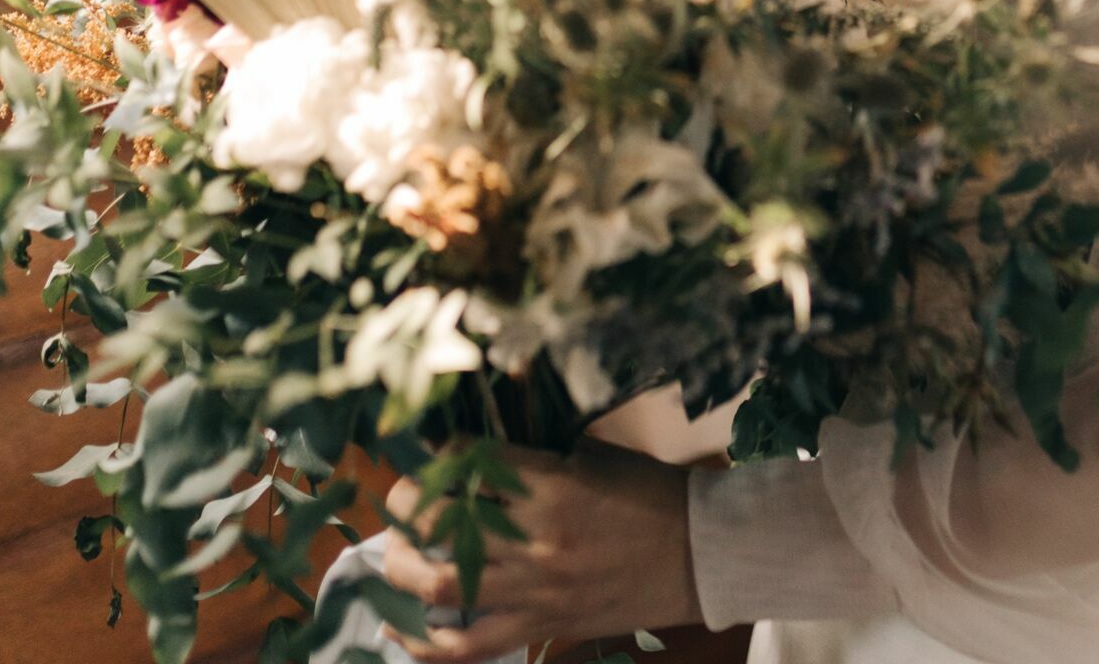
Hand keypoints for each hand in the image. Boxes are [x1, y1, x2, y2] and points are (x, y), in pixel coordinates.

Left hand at [380, 440, 701, 662]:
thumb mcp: (595, 457)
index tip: (432, 454)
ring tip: (395, 553)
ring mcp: (537, 590)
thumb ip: (537, 458)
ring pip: (440, 586)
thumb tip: (478, 457)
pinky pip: (468, 648)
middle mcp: (537, 539)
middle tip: (401, 499)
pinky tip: (398, 625)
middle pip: (437, 524)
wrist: (703, 555)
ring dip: (401, 567)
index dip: (438, 455)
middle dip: (404, 507)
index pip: (466, 464)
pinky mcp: (543, 626)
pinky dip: (425, 642)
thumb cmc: (653, 495)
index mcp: (553, 485)